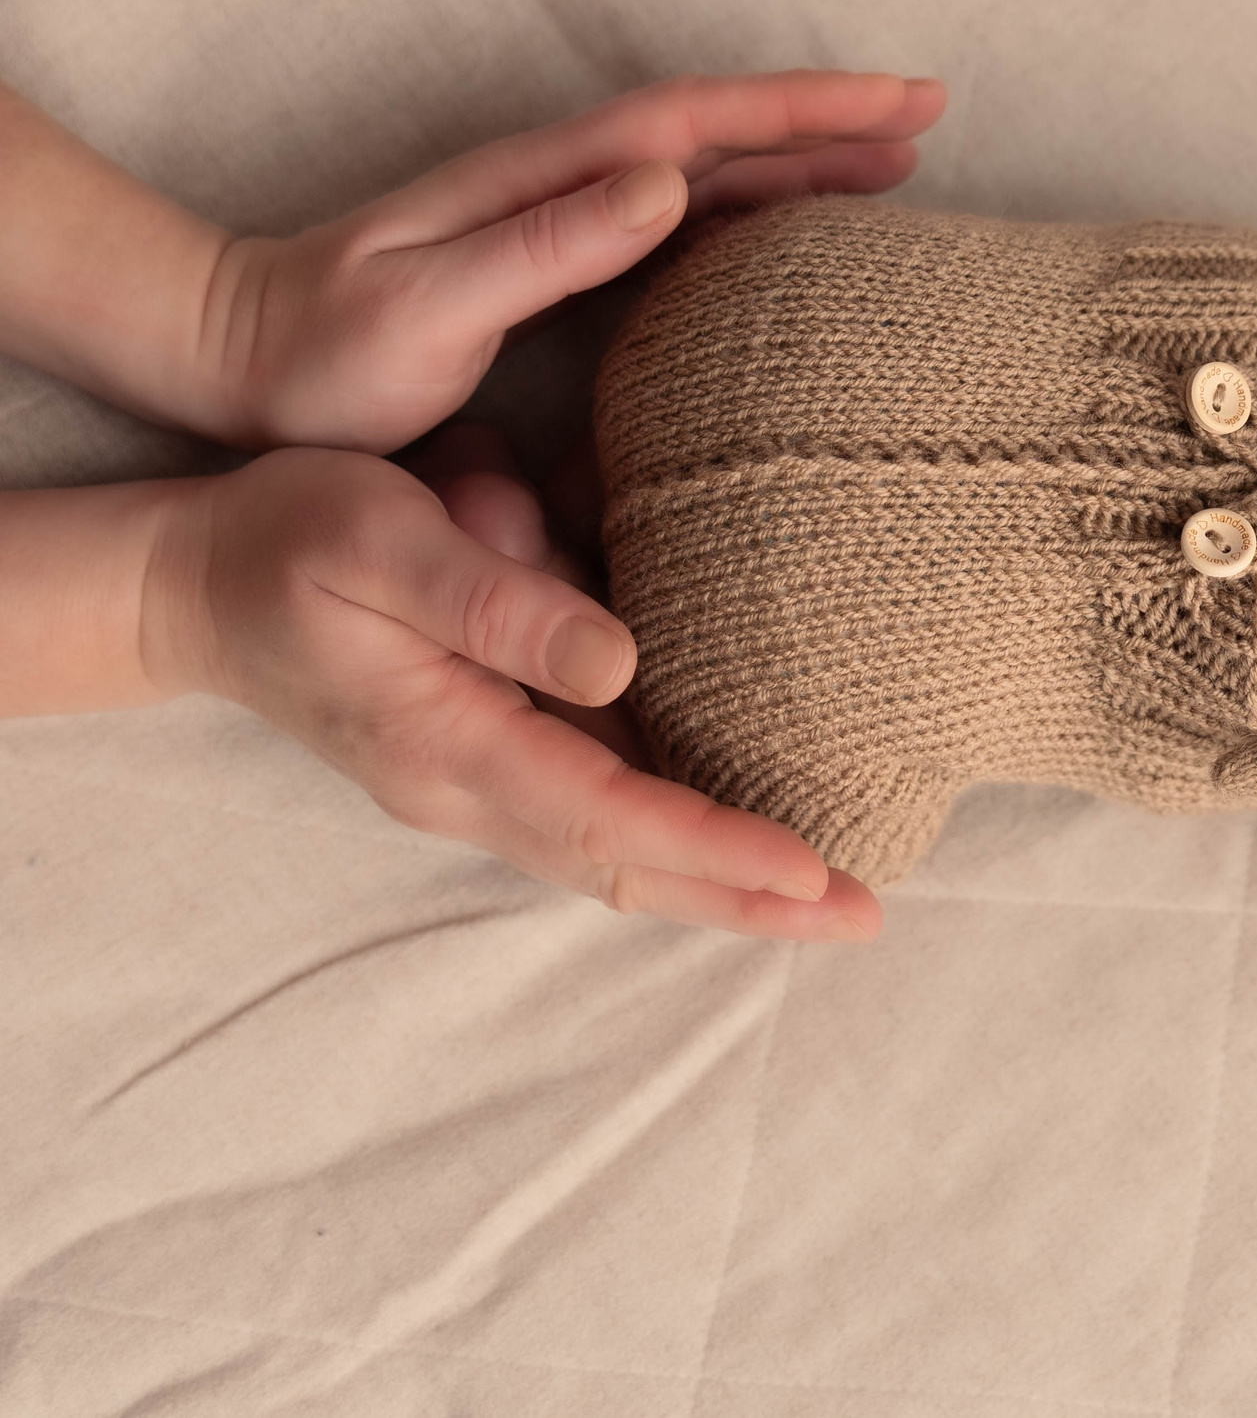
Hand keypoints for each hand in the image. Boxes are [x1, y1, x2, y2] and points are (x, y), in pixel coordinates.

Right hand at [144, 445, 882, 939]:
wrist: (189, 583)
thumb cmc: (285, 541)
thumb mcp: (383, 541)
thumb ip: (497, 603)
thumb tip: (619, 661)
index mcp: (449, 746)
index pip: (611, 818)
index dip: (718, 848)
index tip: (814, 871)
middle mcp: (470, 789)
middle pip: (629, 868)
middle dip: (748, 901)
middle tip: (865, 917)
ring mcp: (476, 784)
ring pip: (619, 856)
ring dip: (722, 883)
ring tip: (831, 897)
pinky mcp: (485, 756)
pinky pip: (598, 817)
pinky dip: (675, 840)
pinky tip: (742, 833)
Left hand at [197, 70, 944, 452]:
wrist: (243, 363)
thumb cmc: (328, 351)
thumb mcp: (430, 305)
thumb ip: (546, 247)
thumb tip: (669, 184)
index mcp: (549, 179)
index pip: (703, 122)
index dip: (809, 110)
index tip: (904, 103)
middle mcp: (565, 183)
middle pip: (724, 132)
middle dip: (831, 119)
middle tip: (933, 116)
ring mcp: (563, 219)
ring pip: (712, 173)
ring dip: (804, 164)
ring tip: (894, 167)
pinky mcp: (559, 264)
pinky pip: (684, 226)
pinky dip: (753, 215)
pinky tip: (790, 239)